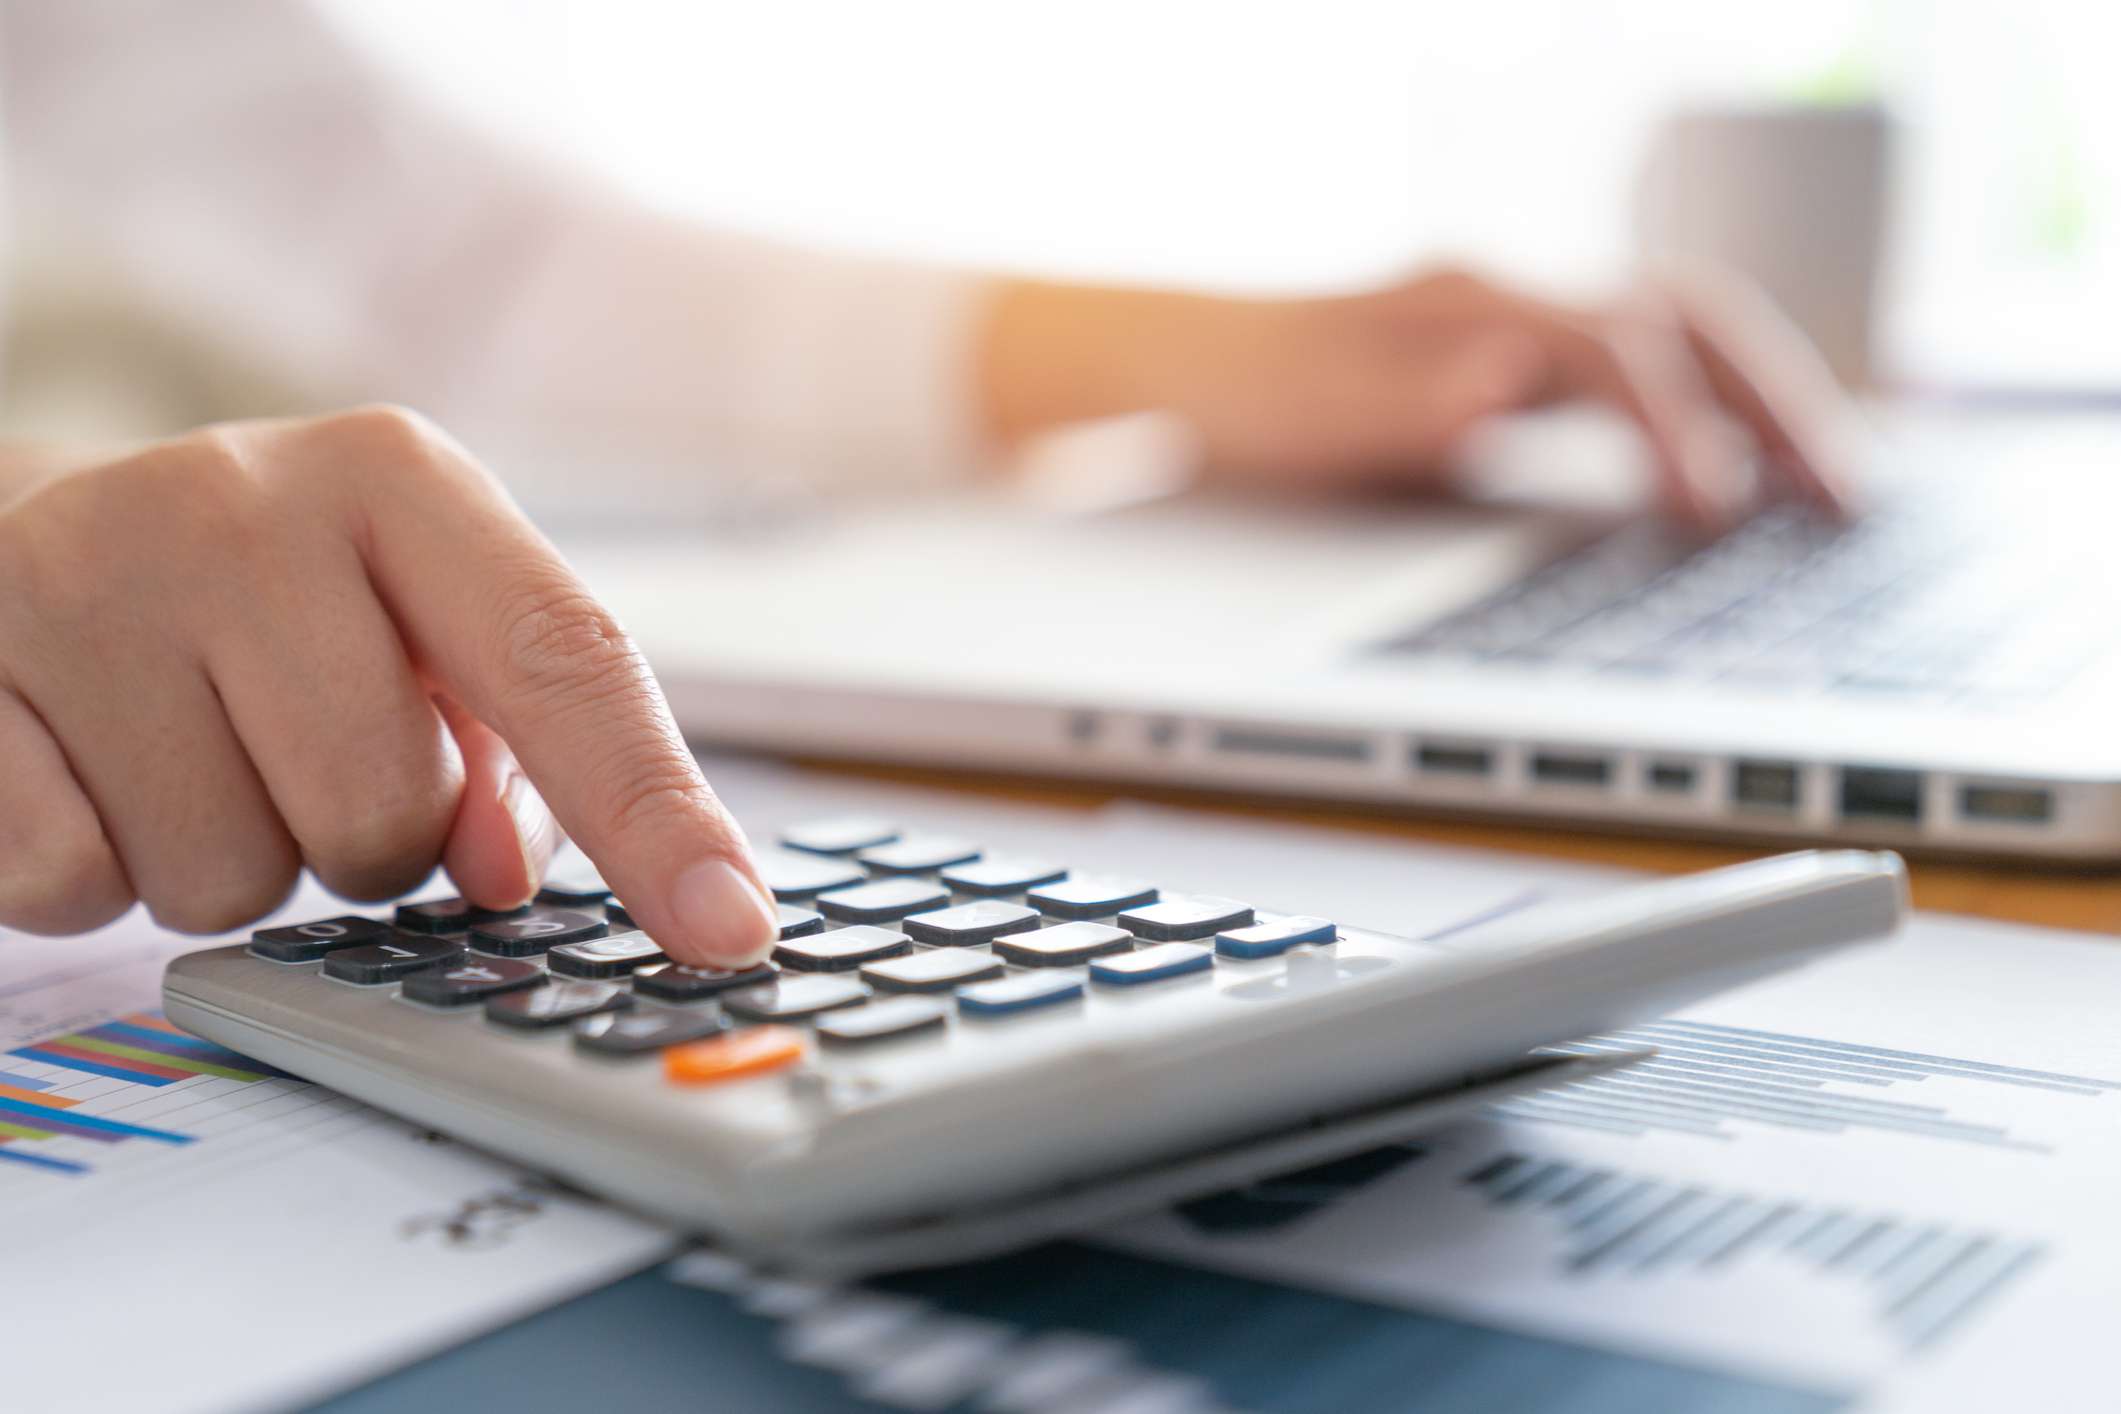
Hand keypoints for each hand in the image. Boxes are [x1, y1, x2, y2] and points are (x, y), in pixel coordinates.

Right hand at [0, 406, 777, 963]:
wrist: (9, 539)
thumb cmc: (263, 605)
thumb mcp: (406, 620)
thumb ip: (507, 739)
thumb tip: (506, 877)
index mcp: (397, 479)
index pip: (565, 662)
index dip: (654, 814)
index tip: (731, 933)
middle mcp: (241, 500)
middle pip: (383, 815)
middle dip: (362, 843)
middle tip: (297, 761)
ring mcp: (76, 576)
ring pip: (227, 877)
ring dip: (227, 861)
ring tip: (183, 754)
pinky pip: (70, 882)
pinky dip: (91, 873)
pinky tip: (82, 772)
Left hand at [979, 266, 1854, 527]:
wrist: (1175, 365)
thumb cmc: (1235, 396)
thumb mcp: (1304, 413)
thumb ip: (1406, 401)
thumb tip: (1508, 380)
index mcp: (1468, 303)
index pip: (1614, 347)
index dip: (1677, 426)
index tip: (1720, 510)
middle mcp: (1508, 300)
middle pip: (1686, 321)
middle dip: (1778, 401)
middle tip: (1848, 497)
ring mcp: (1516, 330)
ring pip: (1679, 342)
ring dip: (1762, 406)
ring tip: (1829, 492)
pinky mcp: (1514, 369)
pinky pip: (1643, 376)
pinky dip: (1708, 419)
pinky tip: (1733, 481)